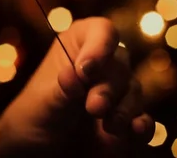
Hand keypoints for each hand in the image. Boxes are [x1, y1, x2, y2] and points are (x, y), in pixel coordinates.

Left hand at [0, 17, 153, 156]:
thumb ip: (62, 89)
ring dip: (124, 108)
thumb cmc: (33, 117)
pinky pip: (143, 120)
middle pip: (121, 63)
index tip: (86, 70)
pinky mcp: (125, 123)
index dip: (100, 45)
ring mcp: (115, 95)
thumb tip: (75, 74)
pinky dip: (142, 125)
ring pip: (134, 90)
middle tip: (94, 106)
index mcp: (77, 47)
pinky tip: (135, 130)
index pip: (101, 30)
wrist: (34, 152)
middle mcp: (100, 67)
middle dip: (109, 87)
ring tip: (107, 125)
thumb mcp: (42, 101)